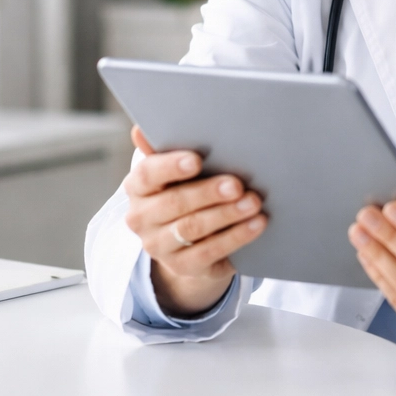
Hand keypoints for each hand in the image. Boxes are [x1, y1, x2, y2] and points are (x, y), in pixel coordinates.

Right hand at [122, 126, 267, 316]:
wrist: (189, 241)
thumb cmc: (186, 190)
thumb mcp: (178, 171)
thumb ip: (164, 149)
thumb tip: (141, 129)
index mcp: (138, 187)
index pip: (147, 174)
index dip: (171, 166)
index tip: (196, 160)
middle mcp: (141, 218)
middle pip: (174, 203)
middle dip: (208, 192)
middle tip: (237, 184)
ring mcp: (159, 246)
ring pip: (192, 228)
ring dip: (227, 214)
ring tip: (254, 202)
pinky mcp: (182, 266)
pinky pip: (209, 252)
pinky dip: (236, 236)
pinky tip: (257, 224)